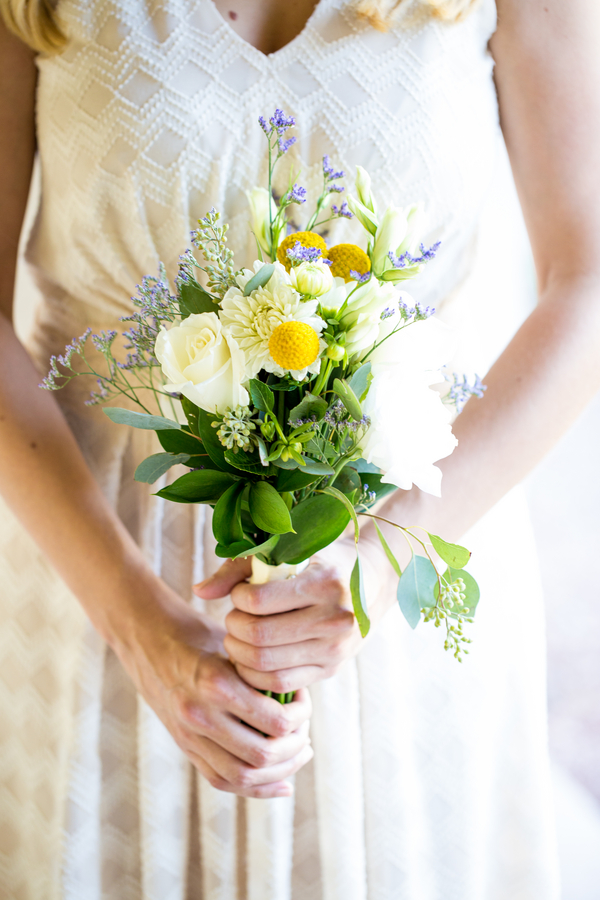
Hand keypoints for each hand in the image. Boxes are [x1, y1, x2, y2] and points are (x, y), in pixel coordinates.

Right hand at [112, 583, 312, 797]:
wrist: (145, 639)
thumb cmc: (196, 632)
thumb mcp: (231, 643)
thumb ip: (259, 672)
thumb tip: (300, 698)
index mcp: (216, 682)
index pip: (275, 720)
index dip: (301, 716)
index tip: (304, 701)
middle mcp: (199, 714)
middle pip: (262, 754)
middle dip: (294, 748)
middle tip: (305, 732)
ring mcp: (188, 735)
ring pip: (243, 776)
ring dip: (279, 771)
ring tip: (298, 754)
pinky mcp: (184, 746)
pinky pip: (222, 780)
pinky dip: (256, 787)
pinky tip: (282, 783)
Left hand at [194, 536, 393, 693]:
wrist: (373, 579)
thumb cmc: (319, 559)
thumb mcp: (286, 551)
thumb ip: (239, 568)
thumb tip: (199, 591)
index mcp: (325, 582)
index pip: (258, 601)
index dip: (237, 598)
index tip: (240, 593)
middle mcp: (335, 619)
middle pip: (259, 638)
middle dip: (234, 629)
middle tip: (234, 618)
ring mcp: (335, 649)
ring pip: (267, 666)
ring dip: (240, 653)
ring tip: (240, 636)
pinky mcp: (331, 668)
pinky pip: (281, 683)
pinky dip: (255, 673)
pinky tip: (251, 655)